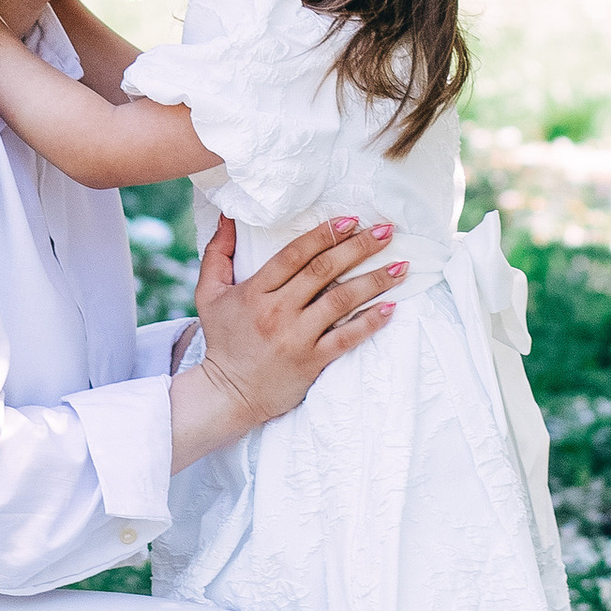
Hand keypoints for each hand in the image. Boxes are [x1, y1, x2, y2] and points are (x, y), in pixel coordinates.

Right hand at [169, 213, 399, 468]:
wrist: (228, 394)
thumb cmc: (223, 339)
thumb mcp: (209, 293)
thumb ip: (218, 253)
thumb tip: (228, 216)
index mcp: (254, 292)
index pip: (294, 255)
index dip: (324, 234)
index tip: (351, 219)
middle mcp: (277, 312)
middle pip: (323, 272)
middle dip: (358, 247)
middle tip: (387, 231)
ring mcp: (297, 338)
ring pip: (340, 301)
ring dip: (374, 281)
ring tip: (401, 265)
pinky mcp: (312, 362)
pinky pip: (347, 338)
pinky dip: (370, 322)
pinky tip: (391, 306)